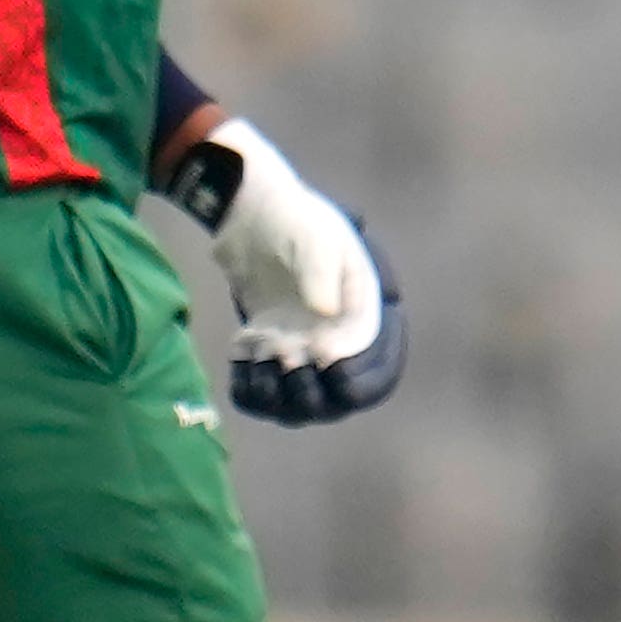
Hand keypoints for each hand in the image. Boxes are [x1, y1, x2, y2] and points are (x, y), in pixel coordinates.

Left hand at [170, 116, 405, 424]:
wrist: (250, 215)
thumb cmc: (294, 220)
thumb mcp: (316, 238)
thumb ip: (324, 275)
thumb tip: (326, 315)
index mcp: (367, 321)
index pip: (379, 373)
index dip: (360, 382)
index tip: (330, 367)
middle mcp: (339, 346)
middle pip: (338, 401)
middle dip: (313, 394)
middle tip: (288, 364)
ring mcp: (302, 355)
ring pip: (299, 406)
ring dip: (279, 398)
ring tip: (260, 364)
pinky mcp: (269, 357)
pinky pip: (263, 395)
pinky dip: (251, 391)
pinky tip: (241, 361)